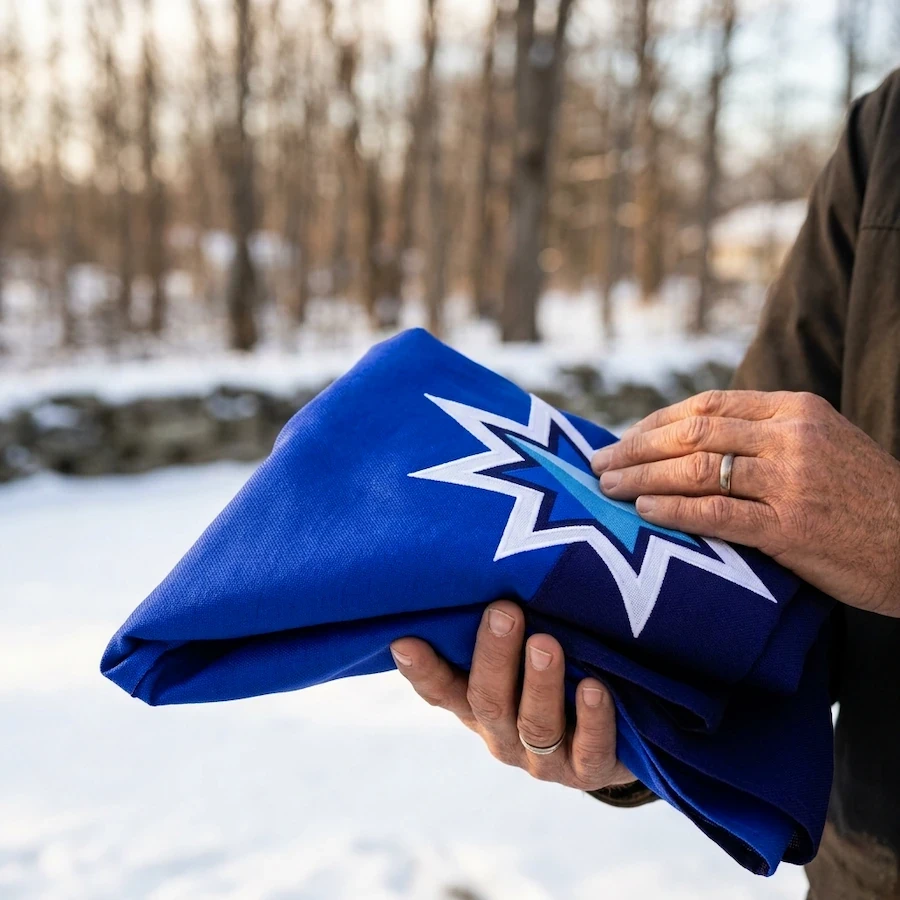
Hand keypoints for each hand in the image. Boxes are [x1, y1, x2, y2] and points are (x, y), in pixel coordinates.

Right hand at [390, 600, 633, 789]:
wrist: (621, 740)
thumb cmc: (560, 677)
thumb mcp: (525, 655)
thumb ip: (504, 627)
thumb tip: (484, 557)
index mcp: (478, 706)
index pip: (442, 690)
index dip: (423, 670)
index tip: (405, 640)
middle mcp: (504, 735)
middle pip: (488, 702)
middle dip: (494, 657)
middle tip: (504, 612)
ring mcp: (545, 759)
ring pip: (535, 725)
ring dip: (540, 684)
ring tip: (546, 645)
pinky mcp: (590, 771)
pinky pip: (590, 749)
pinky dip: (592, 719)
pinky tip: (593, 688)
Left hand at [592, 389, 899, 616]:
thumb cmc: (863, 498)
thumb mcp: (822, 444)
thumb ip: (764, 434)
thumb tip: (692, 438)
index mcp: (796, 409)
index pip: (707, 406)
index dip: (656, 422)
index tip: (624, 439)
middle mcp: (791, 436)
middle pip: (692, 432)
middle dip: (636, 448)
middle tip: (600, 463)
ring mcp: (790, 481)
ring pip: (696, 468)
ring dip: (642, 478)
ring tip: (608, 487)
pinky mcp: (790, 527)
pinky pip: (716, 513)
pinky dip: (673, 510)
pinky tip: (644, 512)